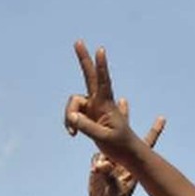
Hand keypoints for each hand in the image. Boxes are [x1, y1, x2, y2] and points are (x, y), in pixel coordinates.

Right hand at [64, 41, 140, 163]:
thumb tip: (71, 117)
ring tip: (72, 133)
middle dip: (83, 60)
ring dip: (68, 116)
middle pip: (90, 77)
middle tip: (78, 42)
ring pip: (73, 104)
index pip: (104, 81)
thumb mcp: (104, 138)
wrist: (126, 153)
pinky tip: (73, 135)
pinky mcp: (88, 116)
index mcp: (107, 105)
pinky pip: (72, 115)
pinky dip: (70, 123)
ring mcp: (93, 108)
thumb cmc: (120, 146)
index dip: (101, 67)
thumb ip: (87, 127)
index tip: (100, 50)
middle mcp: (99, 102)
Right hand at [87, 115, 165, 195]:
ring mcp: (108, 162)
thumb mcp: (114, 191)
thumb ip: (108, 177)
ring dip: (106, 125)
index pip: (145, 143)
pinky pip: (95, 155)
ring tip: (108, 110)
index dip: (154, 130)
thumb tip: (101, 165)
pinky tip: (91, 151)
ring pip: (106, 138)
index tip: (162, 118)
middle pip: (123, 132)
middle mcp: (121, 159)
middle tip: (124, 101)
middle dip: (123, 116)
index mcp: (132, 163)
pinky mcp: (97, 168)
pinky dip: (95, 152)